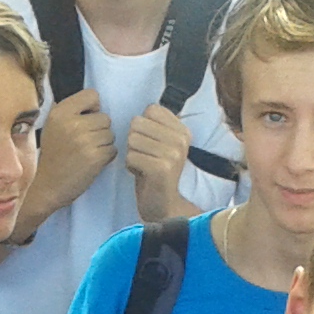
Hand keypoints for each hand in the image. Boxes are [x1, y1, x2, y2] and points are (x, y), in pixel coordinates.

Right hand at [24, 88, 115, 227]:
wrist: (48, 185)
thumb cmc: (53, 155)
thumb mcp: (52, 126)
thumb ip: (70, 111)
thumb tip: (94, 102)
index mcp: (61, 112)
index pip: (92, 95)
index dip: (93, 108)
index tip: (86, 120)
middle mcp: (73, 123)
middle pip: (105, 117)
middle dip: (99, 130)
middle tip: (85, 142)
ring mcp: (85, 140)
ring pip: (111, 134)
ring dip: (104, 144)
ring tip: (88, 153)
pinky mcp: (95, 157)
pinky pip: (113, 149)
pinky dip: (106, 156)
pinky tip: (92, 162)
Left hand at [124, 104, 194, 222]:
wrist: (164, 205)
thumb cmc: (155, 171)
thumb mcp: (161, 144)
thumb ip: (156, 125)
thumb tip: (144, 109)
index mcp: (182, 130)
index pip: (151, 109)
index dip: (142, 126)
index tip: (150, 143)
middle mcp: (181, 140)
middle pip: (138, 123)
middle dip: (134, 141)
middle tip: (145, 156)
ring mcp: (173, 154)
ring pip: (132, 139)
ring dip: (131, 154)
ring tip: (143, 164)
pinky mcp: (161, 168)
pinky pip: (130, 156)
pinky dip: (130, 166)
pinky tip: (141, 174)